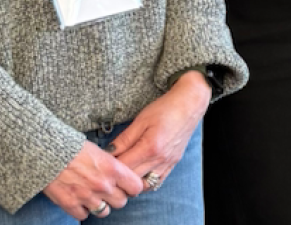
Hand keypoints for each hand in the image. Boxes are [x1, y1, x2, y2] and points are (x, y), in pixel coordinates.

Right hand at [43, 141, 143, 219]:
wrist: (48, 152)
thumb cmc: (74, 148)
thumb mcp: (100, 152)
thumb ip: (112, 167)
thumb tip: (121, 176)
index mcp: (113, 170)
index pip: (136, 188)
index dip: (132, 187)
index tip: (127, 186)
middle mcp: (103, 186)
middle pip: (121, 202)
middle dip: (116, 197)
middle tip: (108, 191)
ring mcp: (87, 197)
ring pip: (104, 212)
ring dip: (100, 205)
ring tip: (93, 196)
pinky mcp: (71, 205)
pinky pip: (84, 216)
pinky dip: (82, 210)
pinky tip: (79, 200)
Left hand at [106, 72, 212, 194]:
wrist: (190, 105)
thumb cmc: (165, 108)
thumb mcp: (140, 120)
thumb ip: (124, 139)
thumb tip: (107, 152)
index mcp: (150, 147)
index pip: (123, 167)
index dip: (109, 168)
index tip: (100, 164)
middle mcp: (160, 159)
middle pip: (132, 180)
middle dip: (118, 178)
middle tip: (108, 172)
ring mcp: (168, 163)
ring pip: (145, 186)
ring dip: (131, 183)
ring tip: (122, 174)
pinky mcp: (173, 164)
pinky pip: (156, 182)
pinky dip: (144, 182)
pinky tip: (137, 175)